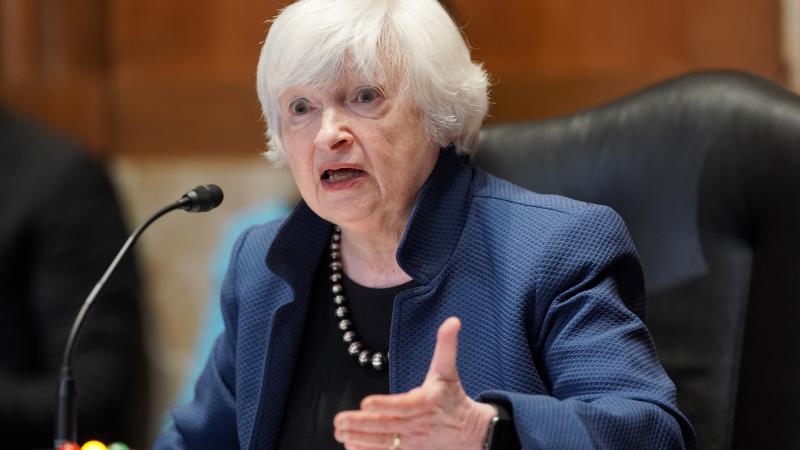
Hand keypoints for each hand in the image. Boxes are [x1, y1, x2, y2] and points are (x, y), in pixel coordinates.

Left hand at [333, 317, 496, 449]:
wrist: (471, 433)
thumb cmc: (453, 398)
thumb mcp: (448, 371)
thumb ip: (446, 346)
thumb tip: (452, 320)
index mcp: (426, 402)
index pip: (403, 405)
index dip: (385, 405)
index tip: (365, 402)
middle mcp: (418, 425)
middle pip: (387, 426)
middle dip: (361, 424)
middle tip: (339, 420)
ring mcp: (413, 443)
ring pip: (383, 443)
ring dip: (359, 439)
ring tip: (339, 432)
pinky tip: (350, 445)